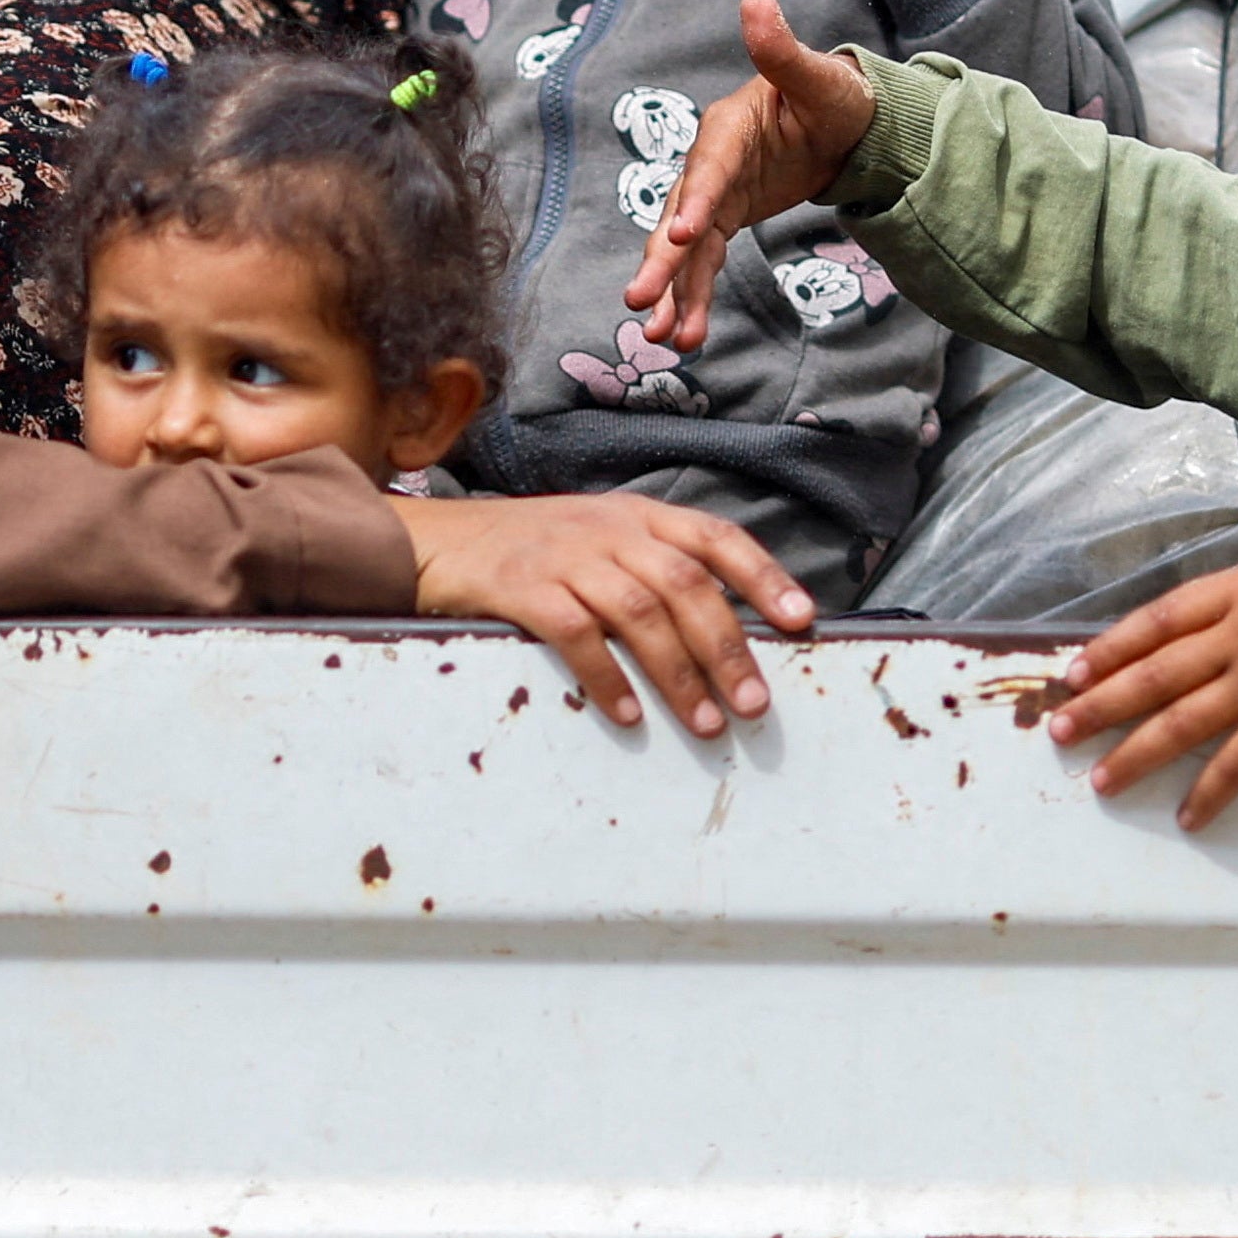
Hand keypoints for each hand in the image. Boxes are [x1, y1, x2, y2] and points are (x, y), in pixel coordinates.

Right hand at [398, 489, 813, 735]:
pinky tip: (626, 715)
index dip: (763, 576)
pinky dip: (606, 677)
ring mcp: (563, 554)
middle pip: (685, 582)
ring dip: (679, 672)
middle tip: (754, 704)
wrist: (435, 541)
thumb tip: (722, 634)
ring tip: (706, 722)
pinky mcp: (520, 586)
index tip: (801, 619)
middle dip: (727, 646)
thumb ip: (650, 569)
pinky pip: (575, 634)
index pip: (715, 537)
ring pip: (639, 610)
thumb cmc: (528, 552)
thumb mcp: (596, 540)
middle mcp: (608, 528)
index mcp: (636, 515)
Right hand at [624, 0, 875, 352]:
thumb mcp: (817, 77)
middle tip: (639, 302)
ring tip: (666, 340)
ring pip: (685, 253)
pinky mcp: (722, 223)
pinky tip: (689, 336)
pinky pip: (704, 267)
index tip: (683, 237)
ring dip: (674, 295)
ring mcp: (712, 197)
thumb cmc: (833, 95)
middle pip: (678, 218)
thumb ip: (781, 49)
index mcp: (727, 129)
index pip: (707, 170)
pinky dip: (694, 299)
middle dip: (662, 263)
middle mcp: (710, 166)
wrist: (842, 126)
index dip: (693, 202)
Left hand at [1045, 552, 1237, 830]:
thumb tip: (1234, 625)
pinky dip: (1210, 793)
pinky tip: (1187, 818)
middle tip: (1061, 732)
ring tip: (1101, 782)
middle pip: (1154, 673)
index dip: (1111, 647)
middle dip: (1101, 705)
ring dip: (1136, 755)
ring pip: (1181, 722)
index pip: (1157, 619)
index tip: (1075, 671)